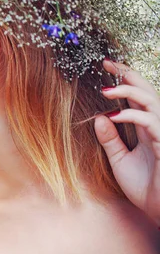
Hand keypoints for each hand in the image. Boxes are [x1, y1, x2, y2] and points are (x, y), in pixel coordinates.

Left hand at [94, 59, 159, 225]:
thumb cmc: (145, 190)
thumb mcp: (120, 162)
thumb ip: (111, 140)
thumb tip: (100, 117)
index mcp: (147, 129)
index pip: (136, 98)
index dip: (124, 80)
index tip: (106, 66)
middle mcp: (158, 128)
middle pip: (147, 92)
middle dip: (128, 75)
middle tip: (107, 63)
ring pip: (152, 102)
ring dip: (129, 91)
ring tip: (106, 89)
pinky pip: (152, 123)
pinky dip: (133, 116)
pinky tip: (115, 115)